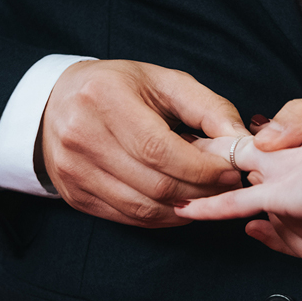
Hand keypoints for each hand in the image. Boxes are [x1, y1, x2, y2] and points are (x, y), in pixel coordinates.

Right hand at [38, 60, 249, 226]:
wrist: (56, 103)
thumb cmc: (120, 88)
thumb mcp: (165, 82)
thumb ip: (209, 109)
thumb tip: (245, 143)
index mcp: (104, 98)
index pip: (160, 149)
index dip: (202, 168)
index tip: (231, 171)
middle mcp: (82, 135)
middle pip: (154, 183)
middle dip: (201, 191)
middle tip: (227, 186)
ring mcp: (73, 170)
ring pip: (143, 208)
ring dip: (185, 209)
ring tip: (206, 195)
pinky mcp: (74, 195)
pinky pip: (129, 218)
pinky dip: (162, 217)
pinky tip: (181, 204)